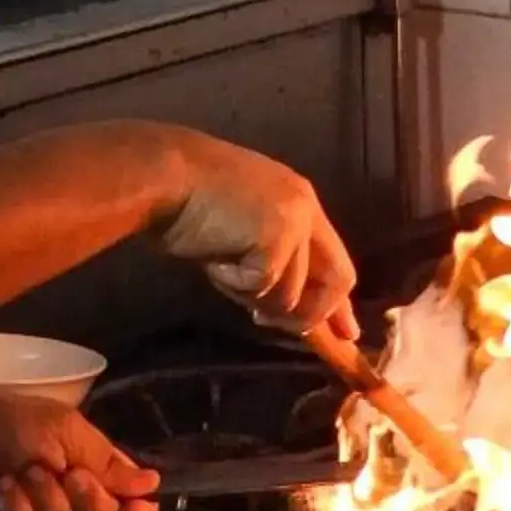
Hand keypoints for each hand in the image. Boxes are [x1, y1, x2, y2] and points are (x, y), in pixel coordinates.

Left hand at [0, 386, 161, 510]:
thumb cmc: (13, 422)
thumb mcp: (68, 432)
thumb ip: (109, 463)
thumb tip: (152, 484)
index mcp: (91, 478)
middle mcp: (71, 507)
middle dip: (90, 504)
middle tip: (70, 476)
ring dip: (48, 504)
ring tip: (23, 473)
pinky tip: (2, 490)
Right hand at [152, 133, 358, 336]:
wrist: (165, 175)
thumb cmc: (191, 199)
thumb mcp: (242, 231)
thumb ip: (271, 261)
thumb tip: (284, 309)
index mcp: (300, 201)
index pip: (335, 260)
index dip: (338, 303)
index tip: (345, 335)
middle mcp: (305, 208)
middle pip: (337, 281)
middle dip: (311, 314)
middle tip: (273, 323)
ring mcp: (294, 222)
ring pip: (290, 295)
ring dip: (253, 297)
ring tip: (221, 268)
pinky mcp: (275, 238)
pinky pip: (261, 288)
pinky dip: (233, 285)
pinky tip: (214, 260)